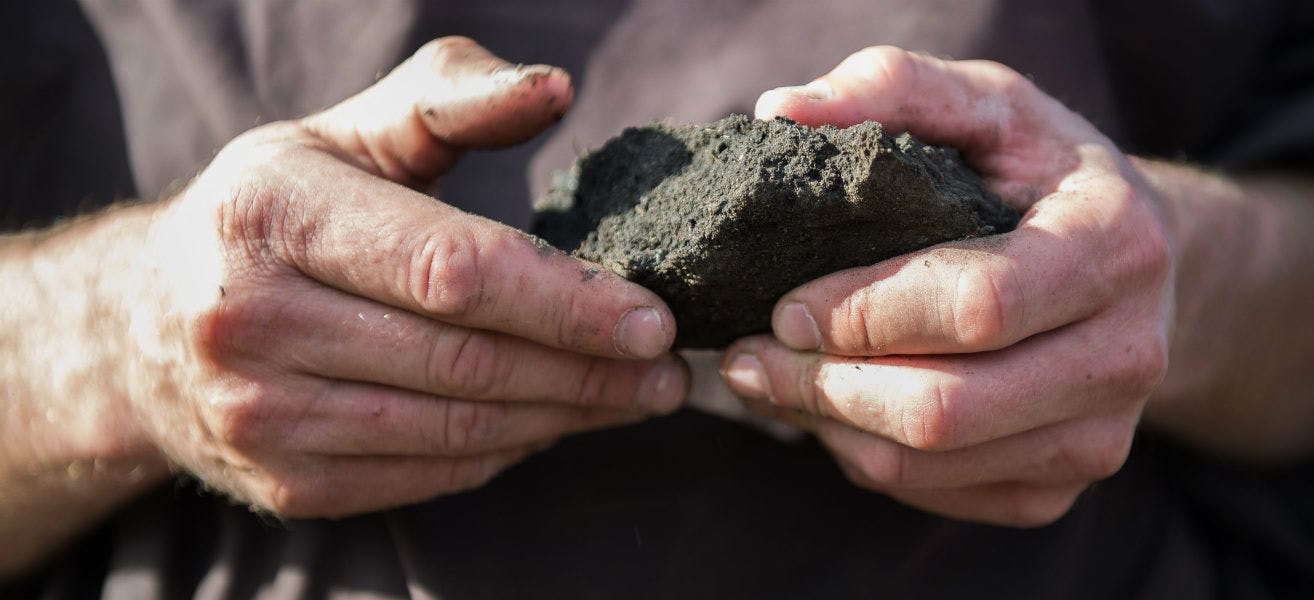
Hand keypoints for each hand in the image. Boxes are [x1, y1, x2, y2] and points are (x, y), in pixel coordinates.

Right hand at [122, 37, 685, 517]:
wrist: (146, 322)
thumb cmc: (277, 209)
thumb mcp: (348, 133)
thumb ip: (451, 101)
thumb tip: (554, 88)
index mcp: (274, 215)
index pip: (452, 270)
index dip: (566, 301)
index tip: (654, 316)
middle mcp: (250, 321)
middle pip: (466, 361)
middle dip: (590, 370)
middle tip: (670, 369)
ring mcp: (260, 416)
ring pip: (456, 431)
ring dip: (566, 418)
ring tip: (639, 397)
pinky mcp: (283, 485)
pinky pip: (430, 476)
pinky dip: (509, 451)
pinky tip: (557, 421)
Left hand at [721, 47, 1172, 526]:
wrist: (1138, 264)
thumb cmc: (1043, 175)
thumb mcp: (989, 104)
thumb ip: (893, 86)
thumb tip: (783, 111)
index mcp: (1116, 247)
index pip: (977, 306)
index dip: (864, 313)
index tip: (785, 303)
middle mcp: (1126, 355)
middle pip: (946, 407)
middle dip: (822, 384)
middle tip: (749, 357)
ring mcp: (1101, 437)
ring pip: (930, 463)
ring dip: (828, 427)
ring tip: (773, 380)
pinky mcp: (1063, 490)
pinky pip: (936, 495)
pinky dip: (864, 457)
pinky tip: (834, 408)